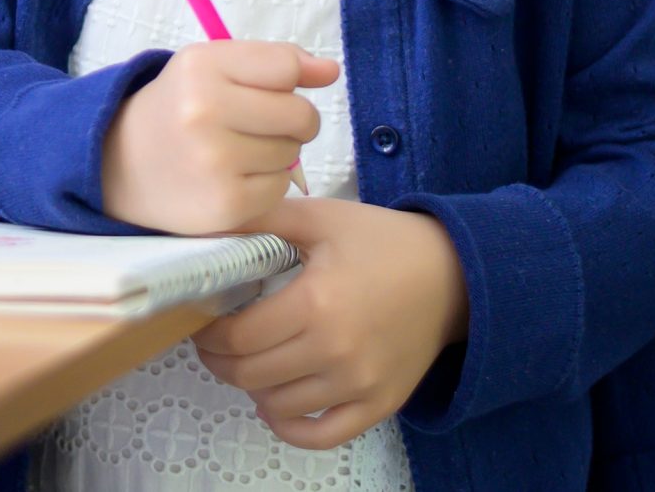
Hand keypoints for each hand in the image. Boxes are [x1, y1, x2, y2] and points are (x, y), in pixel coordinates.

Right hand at [101, 41, 337, 233]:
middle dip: (291, 119)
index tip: (273, 88)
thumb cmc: (179, 108)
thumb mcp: (212, 67)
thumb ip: (274, 61)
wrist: (119, 164)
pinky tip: (232, 177)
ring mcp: (215, 162)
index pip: (286, 66)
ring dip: (276, 152)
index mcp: (201, 67)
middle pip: (301, 114)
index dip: (291, 80)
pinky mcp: (226, 205)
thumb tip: (332, 71)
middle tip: (255, 124)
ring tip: (235, 150)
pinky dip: (265, 183)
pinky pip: (280, 187)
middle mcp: (204, 112)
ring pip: (293, 153)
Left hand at [190, 195, 470, 449]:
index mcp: (316, 303)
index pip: (240, 337)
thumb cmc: (382, 243)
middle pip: (252, 375)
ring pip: (279, 405)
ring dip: (251, 389)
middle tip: (214, 344)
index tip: (202, 322)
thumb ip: (264, 219)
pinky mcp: (379, 405)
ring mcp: (359, 384)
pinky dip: (289, 427)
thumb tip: (213, 221)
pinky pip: (322, 435)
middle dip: (220, 361)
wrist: (452, 275)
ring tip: (246, 365)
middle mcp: (336, 351)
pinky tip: (275, 406)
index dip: (210, 334)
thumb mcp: (321, 218)